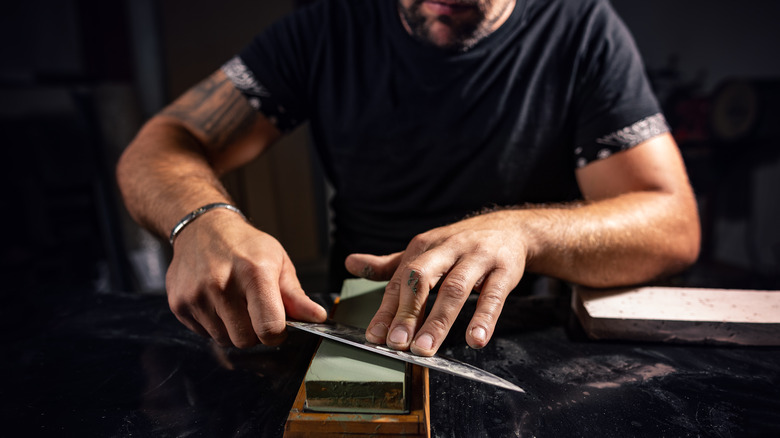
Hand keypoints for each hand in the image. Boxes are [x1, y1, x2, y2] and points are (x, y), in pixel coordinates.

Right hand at [166, 210, 326, 347]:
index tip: (278, 324)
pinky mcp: (179, 304)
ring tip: (234, 302)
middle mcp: (221, 285)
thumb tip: (318, 318)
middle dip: (255, 333)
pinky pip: (204, 334)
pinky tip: (216, 302)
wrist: (202, 228)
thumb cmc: (246, 246)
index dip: (277, 333)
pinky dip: (214, 325)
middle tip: (255, 310)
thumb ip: (296, 296)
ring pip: (224, 340)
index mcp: (254, 273)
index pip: (269, 328)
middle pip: (245, 340)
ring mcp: (197, 295)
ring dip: (233, 329)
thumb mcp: (278, 262)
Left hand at [345, 211, 528, 355]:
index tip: (375, 337)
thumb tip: (349, 263)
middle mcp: (448, 249)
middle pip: (422, 278)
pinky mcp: (505, 269)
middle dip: (408, 312)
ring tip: (426, 348)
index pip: (401, 280)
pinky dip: (484, 318)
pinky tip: (475, 339)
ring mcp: (477, 257)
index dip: (387, 309)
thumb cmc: (461, 246)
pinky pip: (494, 295)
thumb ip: (390, 265)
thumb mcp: (425, 250)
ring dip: (439, 321)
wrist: (511, 229)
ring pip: (455, 289)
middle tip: (397, 343)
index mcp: (424, 247)